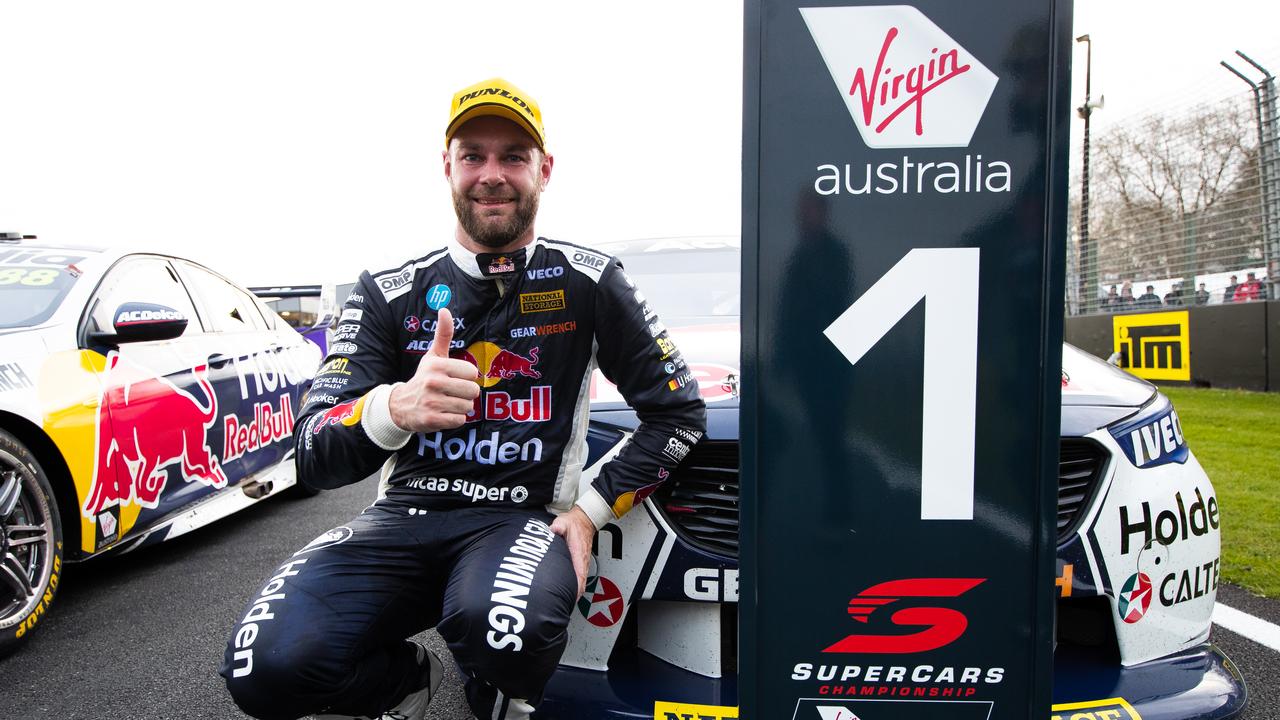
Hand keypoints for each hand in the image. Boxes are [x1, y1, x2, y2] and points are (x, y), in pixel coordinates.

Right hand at [388, 307, 479, 431]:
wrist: (400, 405)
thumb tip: (444, 309)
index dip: (466, 377)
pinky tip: (443, 413)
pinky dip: (454, 419)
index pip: (472, 373)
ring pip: (467, 407)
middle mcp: (433, 382)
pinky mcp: (431, 420)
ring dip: (460, 407)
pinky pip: (459, 421)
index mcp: (437, 365)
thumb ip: (443, 334)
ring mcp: (432, 402)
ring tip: (446, 403)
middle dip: (466, 394)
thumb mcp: (432, 355)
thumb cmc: (423, 377)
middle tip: (452, 393)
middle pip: (473, 391)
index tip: (454, 378)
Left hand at [550, 506, 595, 599]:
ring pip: (580, 582)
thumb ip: (559, 526)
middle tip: (564, 605)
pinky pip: (579, 577)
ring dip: (575, 592)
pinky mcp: (580, 563)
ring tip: (565, 602)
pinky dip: (575, 586)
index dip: (576, 588)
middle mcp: (582, 560)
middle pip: (581, 583)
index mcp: (579, 554)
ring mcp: (582, 562)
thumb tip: (553, 530)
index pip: (580, 575)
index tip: (571, 598)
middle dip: (574, 595)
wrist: (584, 520)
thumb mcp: (564, 522)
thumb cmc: (574, 523)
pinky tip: (568, 591)